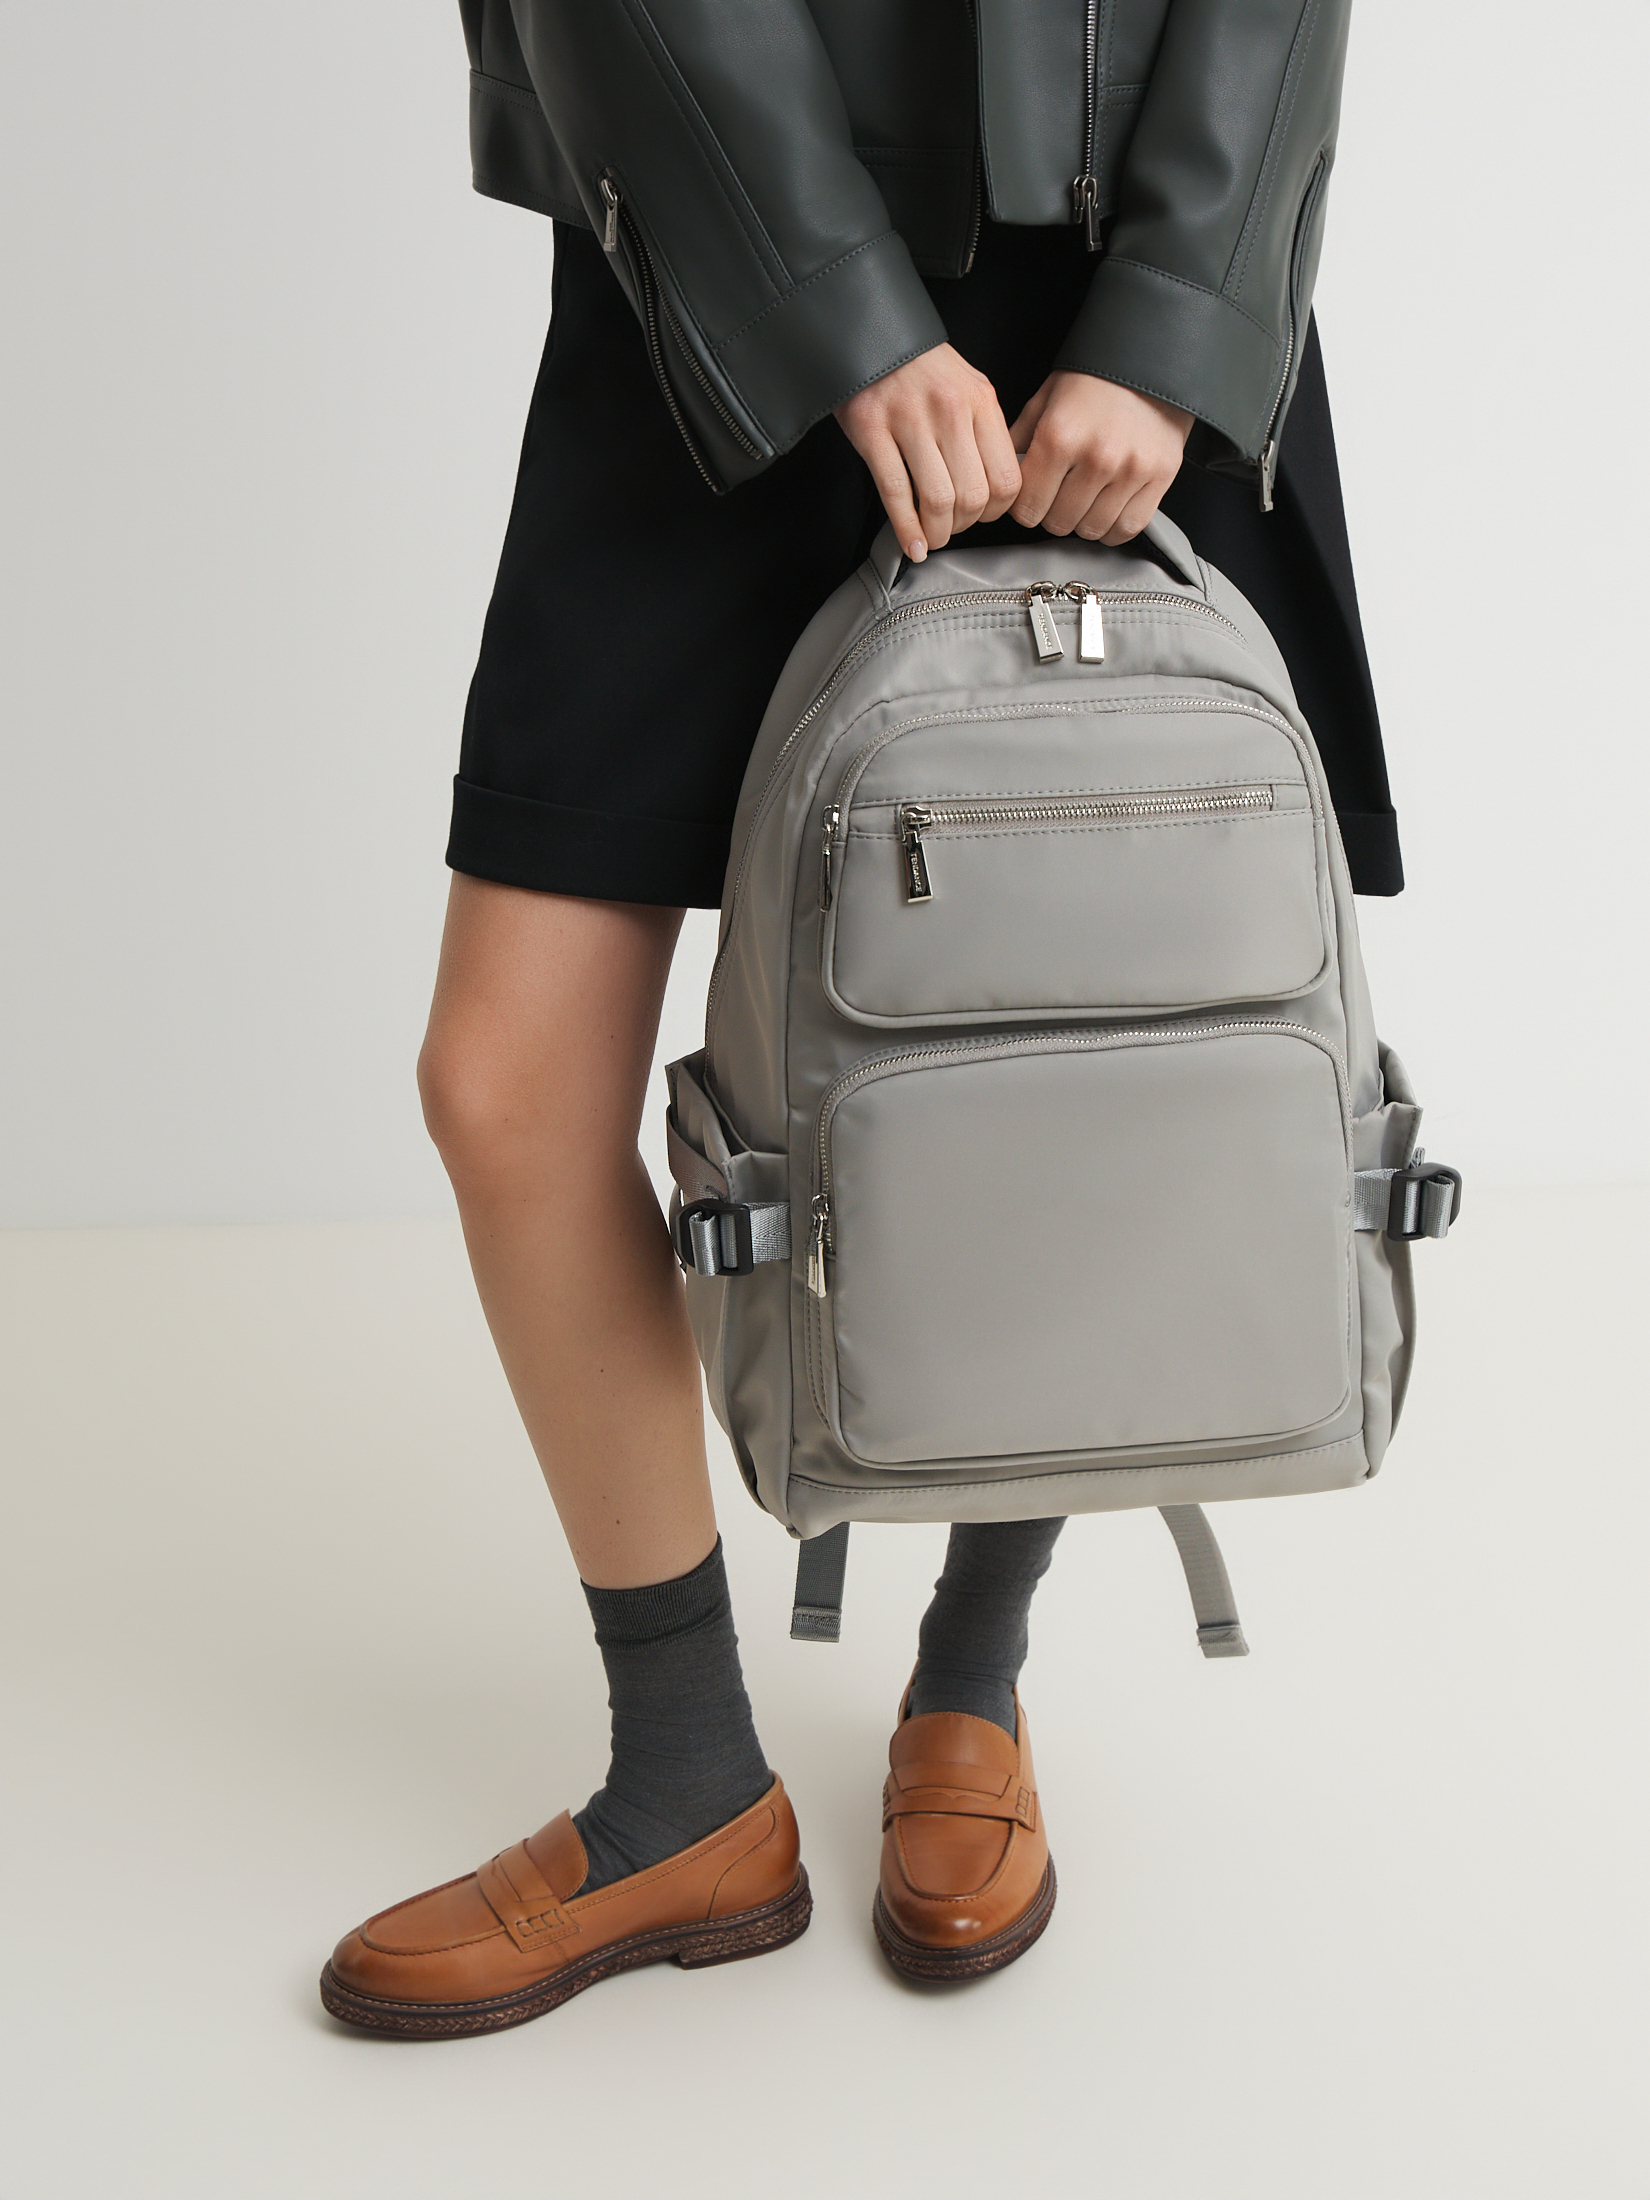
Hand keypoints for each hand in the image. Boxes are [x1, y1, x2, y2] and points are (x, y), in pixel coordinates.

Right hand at [835, 344, 1021, 561]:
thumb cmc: (919, 368)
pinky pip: (895, 492)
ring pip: (937, 499)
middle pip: (973, 496)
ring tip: (930, 536)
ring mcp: (909, 420)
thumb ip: (983, 433)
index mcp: (981, 402)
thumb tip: (995, 488)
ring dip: (936, 532)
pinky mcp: (872, 430)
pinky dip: (905, 529)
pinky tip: (911, 543)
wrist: (871, 334)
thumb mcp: (967, 388)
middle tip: (951, 528)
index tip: (981, 516)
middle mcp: (950, 410)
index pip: (1006, 478)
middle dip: (963, 526)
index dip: (995, 511)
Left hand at [1009, 371, 1192, 544]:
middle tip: (1059, 493)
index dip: (1024, 507)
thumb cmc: (1093, 381)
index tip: (1032, 498)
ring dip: (1083, 521)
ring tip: (1085, 497)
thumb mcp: (1043, 401)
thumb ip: (1016, 443)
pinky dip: (1113, 528)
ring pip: (1091, 530)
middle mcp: (1096, 456)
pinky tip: (1107, 510)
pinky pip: (1127, 528)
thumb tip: (998, 479)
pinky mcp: (1160, 477)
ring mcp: (1130, 470)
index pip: (1027, 509)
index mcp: (1059, 437)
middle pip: (1058, 524)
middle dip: (1053, 513)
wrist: (1148, 361)